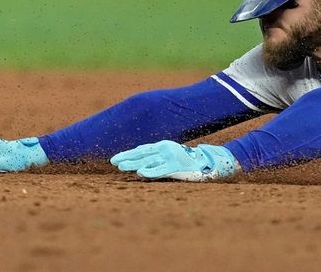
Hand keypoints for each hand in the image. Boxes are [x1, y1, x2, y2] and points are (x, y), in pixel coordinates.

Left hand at [110, 140, 238, 181]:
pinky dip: (151, 171)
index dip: (128, 154)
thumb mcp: (170, 159)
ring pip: (148, 160)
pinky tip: (140, 173)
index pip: (141, 150)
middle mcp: (164, 149)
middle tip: (113, 162)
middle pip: (142, 154)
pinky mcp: (176, 166)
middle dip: (127, 158)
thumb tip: (140, 165)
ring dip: (134, 164)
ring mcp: (170, 157)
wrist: (208, 164)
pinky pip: (161, 169)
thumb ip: (157, 160)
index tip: (115, 159)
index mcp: (162, 147)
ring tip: (121, 167)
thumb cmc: (187, 163)